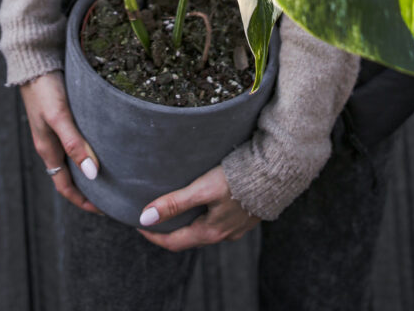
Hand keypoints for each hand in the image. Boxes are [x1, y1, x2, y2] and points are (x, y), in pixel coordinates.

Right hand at [20, 71, 100, 212]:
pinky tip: (104, 142)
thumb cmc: (45, 88)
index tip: (105, 210)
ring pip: (73, 158)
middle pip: (70, 175)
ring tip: (114, 172)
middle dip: (89, 188)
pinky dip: (88, 148)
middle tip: (114, 194)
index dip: (83, 202)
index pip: (65, 187)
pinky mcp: (61, 115)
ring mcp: (55, 129)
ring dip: (89, 168)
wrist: (34, 60)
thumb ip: (74, 143)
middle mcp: (51, 143)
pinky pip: (76, 140)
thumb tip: (92, 174)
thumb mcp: (59, 117)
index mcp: (48, 149)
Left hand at [137, 165, 258, 250]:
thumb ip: (175, 203)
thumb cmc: (239, 178)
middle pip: (189, 237)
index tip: (136, 225)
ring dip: (187, 221)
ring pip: (204, 228)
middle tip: (152, 215)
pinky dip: (203, 214)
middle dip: (169, 228)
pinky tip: (203, 200)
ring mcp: (236, 226)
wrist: (277, 172)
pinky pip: (218, 219)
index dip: (153, 236)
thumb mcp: (203, 188)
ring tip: (174, 206)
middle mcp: (224, 234)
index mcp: (211, 232)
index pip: (174, 242)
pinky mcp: (245, 214)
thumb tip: (145, 217)